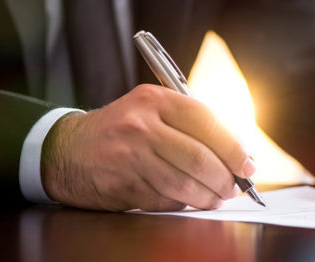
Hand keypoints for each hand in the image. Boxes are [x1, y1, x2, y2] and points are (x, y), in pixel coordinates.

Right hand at [41, 84, 255, 210]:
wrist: (65, 150)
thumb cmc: (120, 130)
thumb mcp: (150, 111)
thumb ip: (190, 125)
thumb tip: (237, 154)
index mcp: (154, 100)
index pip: (207, 122)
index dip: (234, 147)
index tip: (249, 164)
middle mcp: (141, 126)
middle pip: (200, 158)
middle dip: (226, 179)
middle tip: (235, 187)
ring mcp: (130, 156)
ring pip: (186, 184)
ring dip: (208, 197)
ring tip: (216, 198)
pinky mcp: (123, 185)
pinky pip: (166, 200)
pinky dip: (183, 204)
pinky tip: (188, 201)